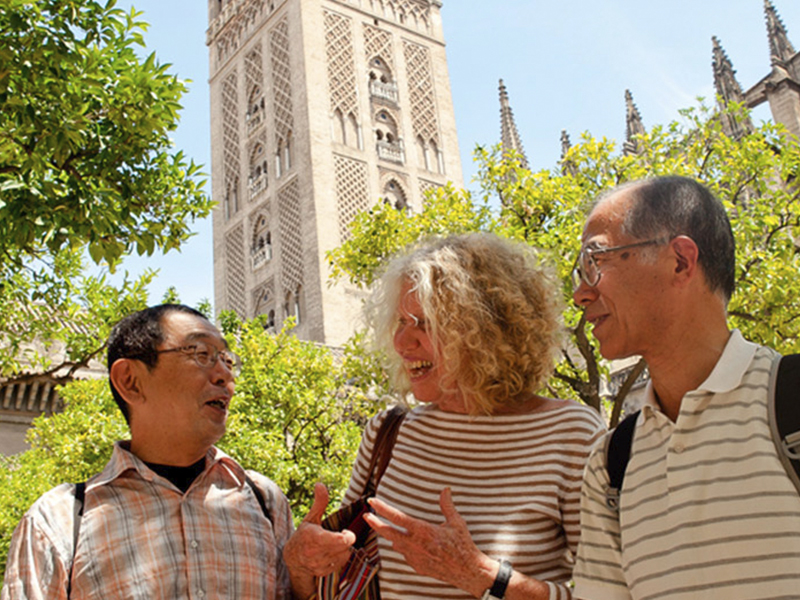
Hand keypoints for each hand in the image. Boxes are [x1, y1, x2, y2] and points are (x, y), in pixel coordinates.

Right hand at [283, 483, 356, 580]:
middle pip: (346, 547)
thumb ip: (319, 502)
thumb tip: (320, 484)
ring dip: (343, 549)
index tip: (344, 530)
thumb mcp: (310, 518)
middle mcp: (317, 554)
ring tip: (333, 544)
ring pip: (345, 555)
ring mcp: (321, 565)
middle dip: (345, 540)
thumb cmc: (304, 535)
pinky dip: (339, 557)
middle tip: (339, 535)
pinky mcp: (324, 572)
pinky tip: (331, 553)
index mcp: (315, 538)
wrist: (293, 559)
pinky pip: (341, 564)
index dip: (347, 535)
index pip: (341, 540)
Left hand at [363, 488, 496, 595]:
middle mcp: (414, 544)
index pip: (396, 517)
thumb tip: (446, 490)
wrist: (467, 571)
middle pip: (388, 532)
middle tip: (366, 516)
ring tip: (390, 529)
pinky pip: (406, 555)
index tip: (372, 502)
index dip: (382, 508)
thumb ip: (447, 505)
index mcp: (422, 530)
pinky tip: (410, 545)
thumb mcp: (456, 522)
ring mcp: (414, 557)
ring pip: (396, 544)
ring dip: (392, 536)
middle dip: (375, 523)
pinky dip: (405, 548)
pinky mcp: (417, 566)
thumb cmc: (462, 545)